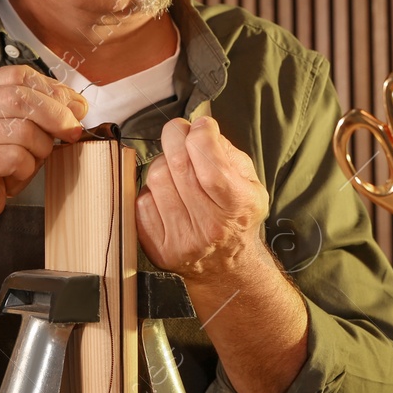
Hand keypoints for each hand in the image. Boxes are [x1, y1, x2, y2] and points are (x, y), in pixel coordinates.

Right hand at [0, 65, 86, 238]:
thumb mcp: (17, 131)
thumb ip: (40, 112)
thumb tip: (77, 105)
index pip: (21, 75)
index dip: (55, 90)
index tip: (76, 108)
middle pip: (23, 98)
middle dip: (56, 117)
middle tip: (70, 133)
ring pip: (22, 130)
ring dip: (40, 150)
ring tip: (29, 163)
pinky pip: (14, 158)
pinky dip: (24, 170)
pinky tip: (13, 177)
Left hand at [135, 115, 269, 280]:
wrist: (225, 266)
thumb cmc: (236, 216)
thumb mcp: (250, 184)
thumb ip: (228, 153)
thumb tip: (198, 127)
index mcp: (238, 207)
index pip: (210, 165)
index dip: (200, 135)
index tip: (201, 126)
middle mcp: (210, 227)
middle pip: (178, 165)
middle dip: (176, 137)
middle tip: (181, 133)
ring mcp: (181, 240)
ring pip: (156, 178)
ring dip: (164, 164)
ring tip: (178, 172)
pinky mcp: (157, 247)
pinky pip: (141, 200)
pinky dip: (152, 191)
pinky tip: (168, 195)